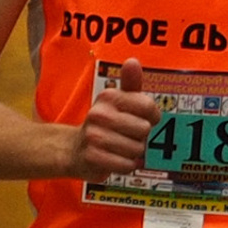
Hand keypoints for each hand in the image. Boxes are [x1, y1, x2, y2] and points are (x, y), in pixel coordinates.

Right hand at [68, 55, 158, 177]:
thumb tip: (132, 61)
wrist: (75, 149)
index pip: (149, 107)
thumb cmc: (105, 124)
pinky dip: (125, 165)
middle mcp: (100, 114)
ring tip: (119, 148)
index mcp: (109, 97)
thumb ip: (130, 83)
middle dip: (140, 137)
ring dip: (133, 153)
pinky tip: (115, 159)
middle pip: (144, 130)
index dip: (152, 117)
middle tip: (126, 136)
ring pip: (137, 149)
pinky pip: (126, 165)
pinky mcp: (93, 157)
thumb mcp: (118, 101)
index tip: (141, 119)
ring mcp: (95, 136)